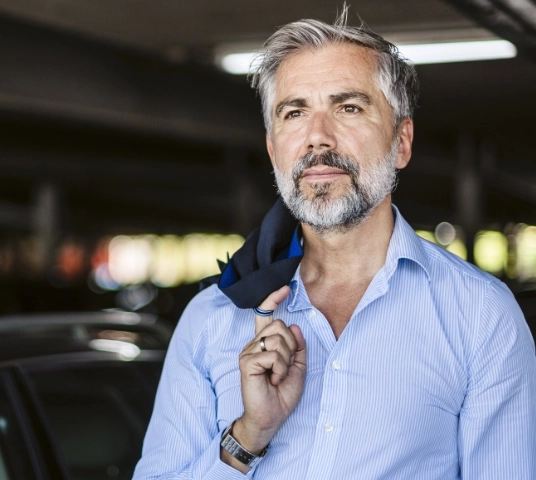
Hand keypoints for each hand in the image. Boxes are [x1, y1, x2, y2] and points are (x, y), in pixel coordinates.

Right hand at [233, 286, 306, 455]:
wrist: (270, 418)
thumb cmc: (281, 395)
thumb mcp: (297, 367)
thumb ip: (297, 347)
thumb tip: (294, 325)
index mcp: (264, 343)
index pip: (266, 315)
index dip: (273, 300)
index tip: (285, 288)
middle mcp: (253, 344)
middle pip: (279, 325)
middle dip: (291, 346)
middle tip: (286, 366)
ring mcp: (248, 352)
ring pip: (278, 339)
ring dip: (286, 360)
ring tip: (278, 375)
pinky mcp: (247, 362)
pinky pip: (273, 354)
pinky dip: (280, 369)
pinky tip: (273, 380)